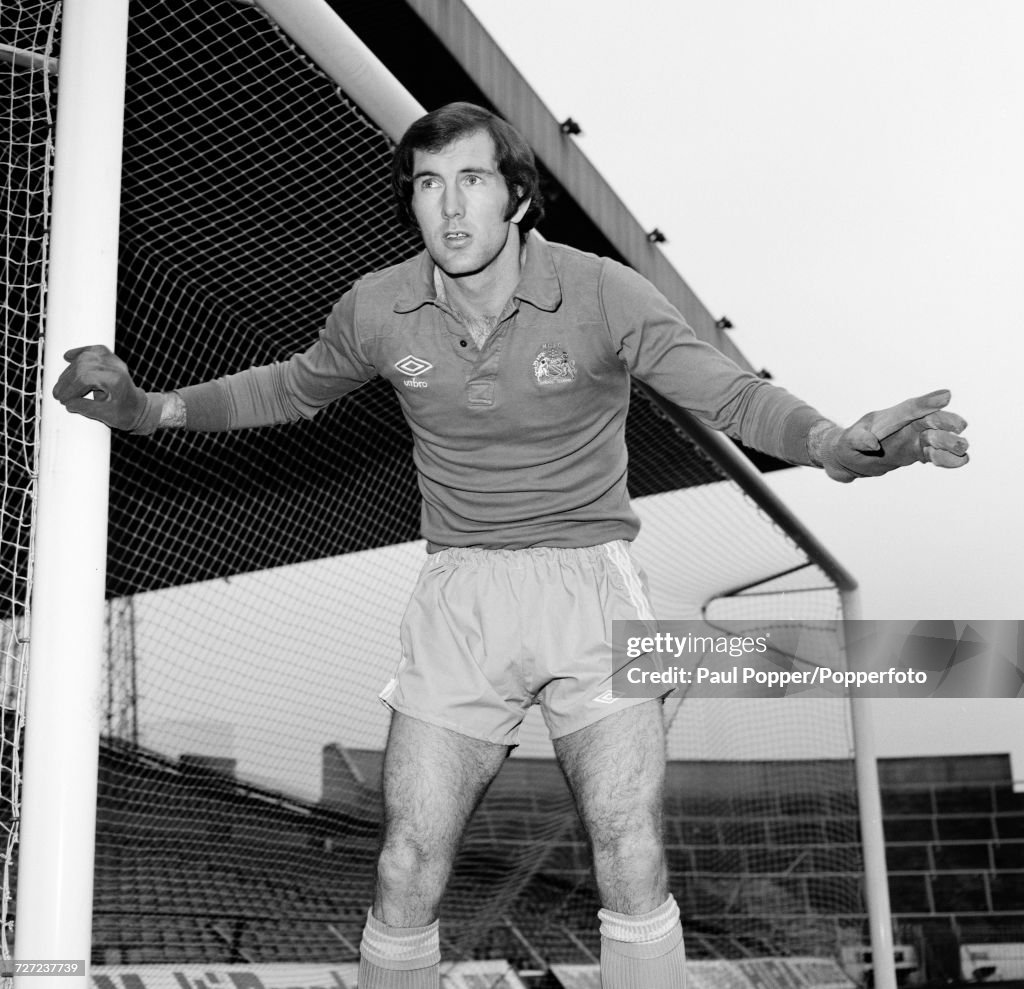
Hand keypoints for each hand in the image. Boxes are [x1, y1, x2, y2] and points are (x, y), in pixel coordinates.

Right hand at [52, 344, 150, 430]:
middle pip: (83, 366)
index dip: (71, 388)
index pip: (86, 378)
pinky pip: (93, 351)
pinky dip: (80, 352)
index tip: (62, 400)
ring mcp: (114, 361)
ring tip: (61, 386)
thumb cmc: (126, 414)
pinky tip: (68, 357)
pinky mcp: (111, 359)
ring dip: (70, 371)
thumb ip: (86, 408)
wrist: (139, 408)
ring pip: (85, 358)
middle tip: (58, 394)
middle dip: (67, 381)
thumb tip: (68, 403)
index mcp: (116, 379)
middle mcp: (115, 367)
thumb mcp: (106, 416)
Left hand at [816, 389, 968, 482]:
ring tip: (962, 448)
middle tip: (959, 427)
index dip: (927, 402)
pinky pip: (936, 455)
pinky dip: (947, 458)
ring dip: (950, 442)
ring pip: (938, 438)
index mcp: (891, 416)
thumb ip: (859, 439)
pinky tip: (959, 460)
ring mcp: (915, 439)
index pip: (911, 407)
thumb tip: (872, 444)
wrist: (850, 459)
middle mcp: (908, 425)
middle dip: (946, 423)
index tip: (947, 396)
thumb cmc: (848, 444)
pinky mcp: (918, 454)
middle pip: (931, 420)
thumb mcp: (849, 440)